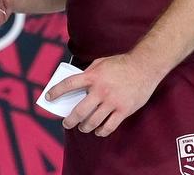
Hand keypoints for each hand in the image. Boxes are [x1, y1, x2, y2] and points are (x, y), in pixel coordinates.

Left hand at [45, 52, 164, 136]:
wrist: (145, 66)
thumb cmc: (122, 63)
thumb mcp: (101, 62)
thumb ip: (89, 73)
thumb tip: (77, 85)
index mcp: (93, 76)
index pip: (69, 84)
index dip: (56, 91)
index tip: (48, 97)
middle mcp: (101, 90)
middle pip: (79, 111)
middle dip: (70, 120)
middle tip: (66, 123)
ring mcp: (112, 101)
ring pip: (93, 121)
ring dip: (85, 127)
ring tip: (82, 127)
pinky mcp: (124, 110)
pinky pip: (109, 126)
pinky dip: (101, 131)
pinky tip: (98, 131)